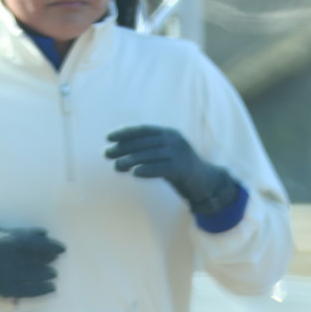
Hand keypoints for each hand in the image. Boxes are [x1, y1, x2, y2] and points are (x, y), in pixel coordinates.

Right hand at [0, 228, 62, 297]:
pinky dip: (40, 290)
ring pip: (32, 276)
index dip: (50, 246)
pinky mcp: (1, 290)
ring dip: (46, 275)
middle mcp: (4, 259)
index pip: (33, 244)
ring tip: (54, 274)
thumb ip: (21, 234)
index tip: (62, 248)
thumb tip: (45, 234)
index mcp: (3, 242)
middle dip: (49, 260)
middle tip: (57, 260)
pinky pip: (25, 291)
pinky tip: (50, 288)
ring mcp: (2, 276)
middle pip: (34, 260)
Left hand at [105, 126, 239, 213]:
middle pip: (144, 142)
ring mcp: (179, 153)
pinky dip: (147, 170)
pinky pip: (161, 168)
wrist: (204, 182)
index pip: (143, 130)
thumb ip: (147, 152)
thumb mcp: (163, 156)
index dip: (125, 133)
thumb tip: (120, 154)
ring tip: (116, 166)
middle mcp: (174, 139)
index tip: (108, 138)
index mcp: (168, 133)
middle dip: (123, 147)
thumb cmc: (178, 169)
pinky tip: (134, 173)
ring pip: (151, 155)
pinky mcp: (183, 168)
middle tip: (106, 154)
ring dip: (131, 160)